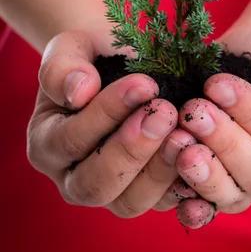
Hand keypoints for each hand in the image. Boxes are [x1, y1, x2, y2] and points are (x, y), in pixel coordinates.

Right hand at [27, 29, 195, 217]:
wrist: (123, 63)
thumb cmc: (94, 55)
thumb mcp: (71, 48)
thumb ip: (61, 67)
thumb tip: (78, 93)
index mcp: (47, 143)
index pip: (70, 140)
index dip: (106, 114)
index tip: (144, 84)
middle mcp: (73, 178)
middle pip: (96, 184)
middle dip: (133, 150)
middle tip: (165, 112)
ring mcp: (112, 193)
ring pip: (130, 202)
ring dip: (160, 170)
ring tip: (186, 133)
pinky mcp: (147, 195)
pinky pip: (165, 203)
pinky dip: (184, 183)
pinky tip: (201, 154)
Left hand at [154, 24, 250, 227]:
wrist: (248, 58)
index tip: (217, 85)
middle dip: (224, 141)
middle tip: (193, 111)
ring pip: (234, 196)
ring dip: (204, 173)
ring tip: (179, 144)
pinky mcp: (222, 193)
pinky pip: (207, 208)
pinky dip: (191, 204)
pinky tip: (174, 190)